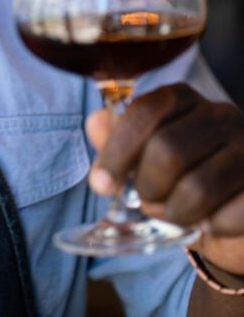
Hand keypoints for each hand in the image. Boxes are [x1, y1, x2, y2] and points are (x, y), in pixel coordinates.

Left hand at [86, 84, 243, 275]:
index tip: (101, 184)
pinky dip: (210, 227)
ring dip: (176, 212)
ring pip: (197, 186)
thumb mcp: (142, 159)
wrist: (227, 217)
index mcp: (182, 98)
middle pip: (167, 149)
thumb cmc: (179, 178)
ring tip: (175, 213)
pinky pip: (229, 215)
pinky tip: (209, 222)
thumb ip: (116, 140)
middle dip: (148, 187)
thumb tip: (96, 123)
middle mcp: (219, 113)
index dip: (117, 151)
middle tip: (148, 201)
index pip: (144, 112)